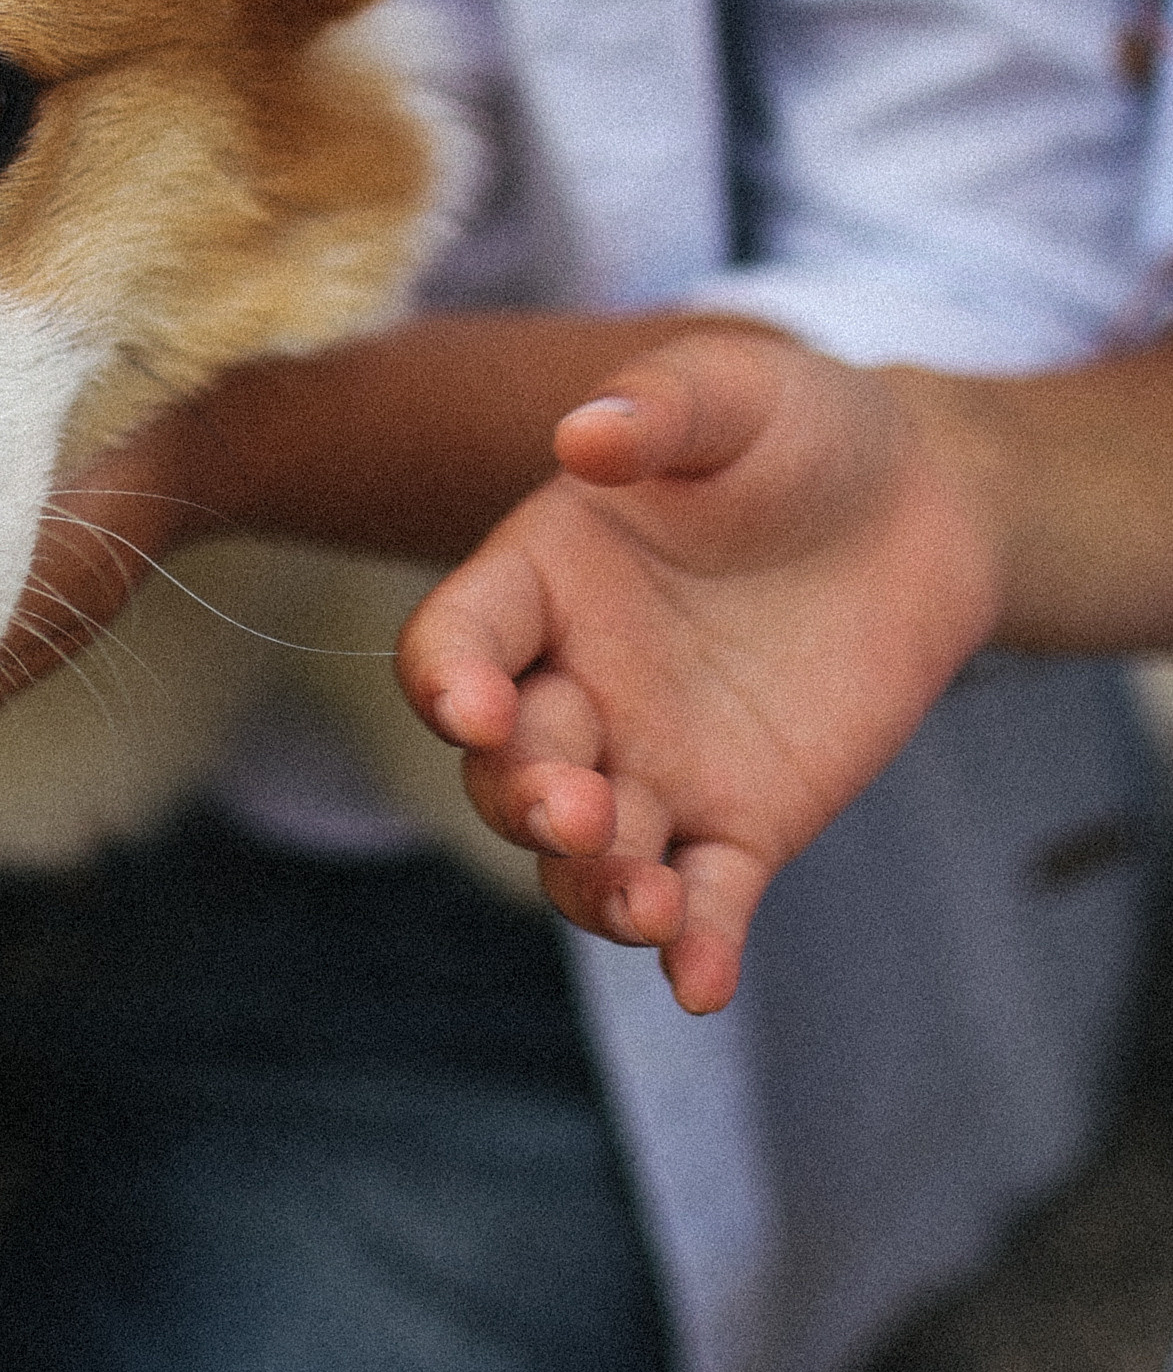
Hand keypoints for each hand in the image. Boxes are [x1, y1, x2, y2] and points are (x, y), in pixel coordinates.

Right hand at [395, 328, 1001, 1012]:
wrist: (922, 505)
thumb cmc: (800, 432)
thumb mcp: (736, 390)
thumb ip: (661, 408)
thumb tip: (585, 436)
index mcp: (540, 583)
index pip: (455, 644)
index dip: (449, 683)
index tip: (478, 709)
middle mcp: (575, 685)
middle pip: (509, 769)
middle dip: (528, 800)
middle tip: (578, 808)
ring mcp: (652, 764)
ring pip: (588, 853)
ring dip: (595, 888)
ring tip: (643, 904)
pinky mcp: (741, 821)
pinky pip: (706, 897)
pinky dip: (697, 947)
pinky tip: (703, 982)